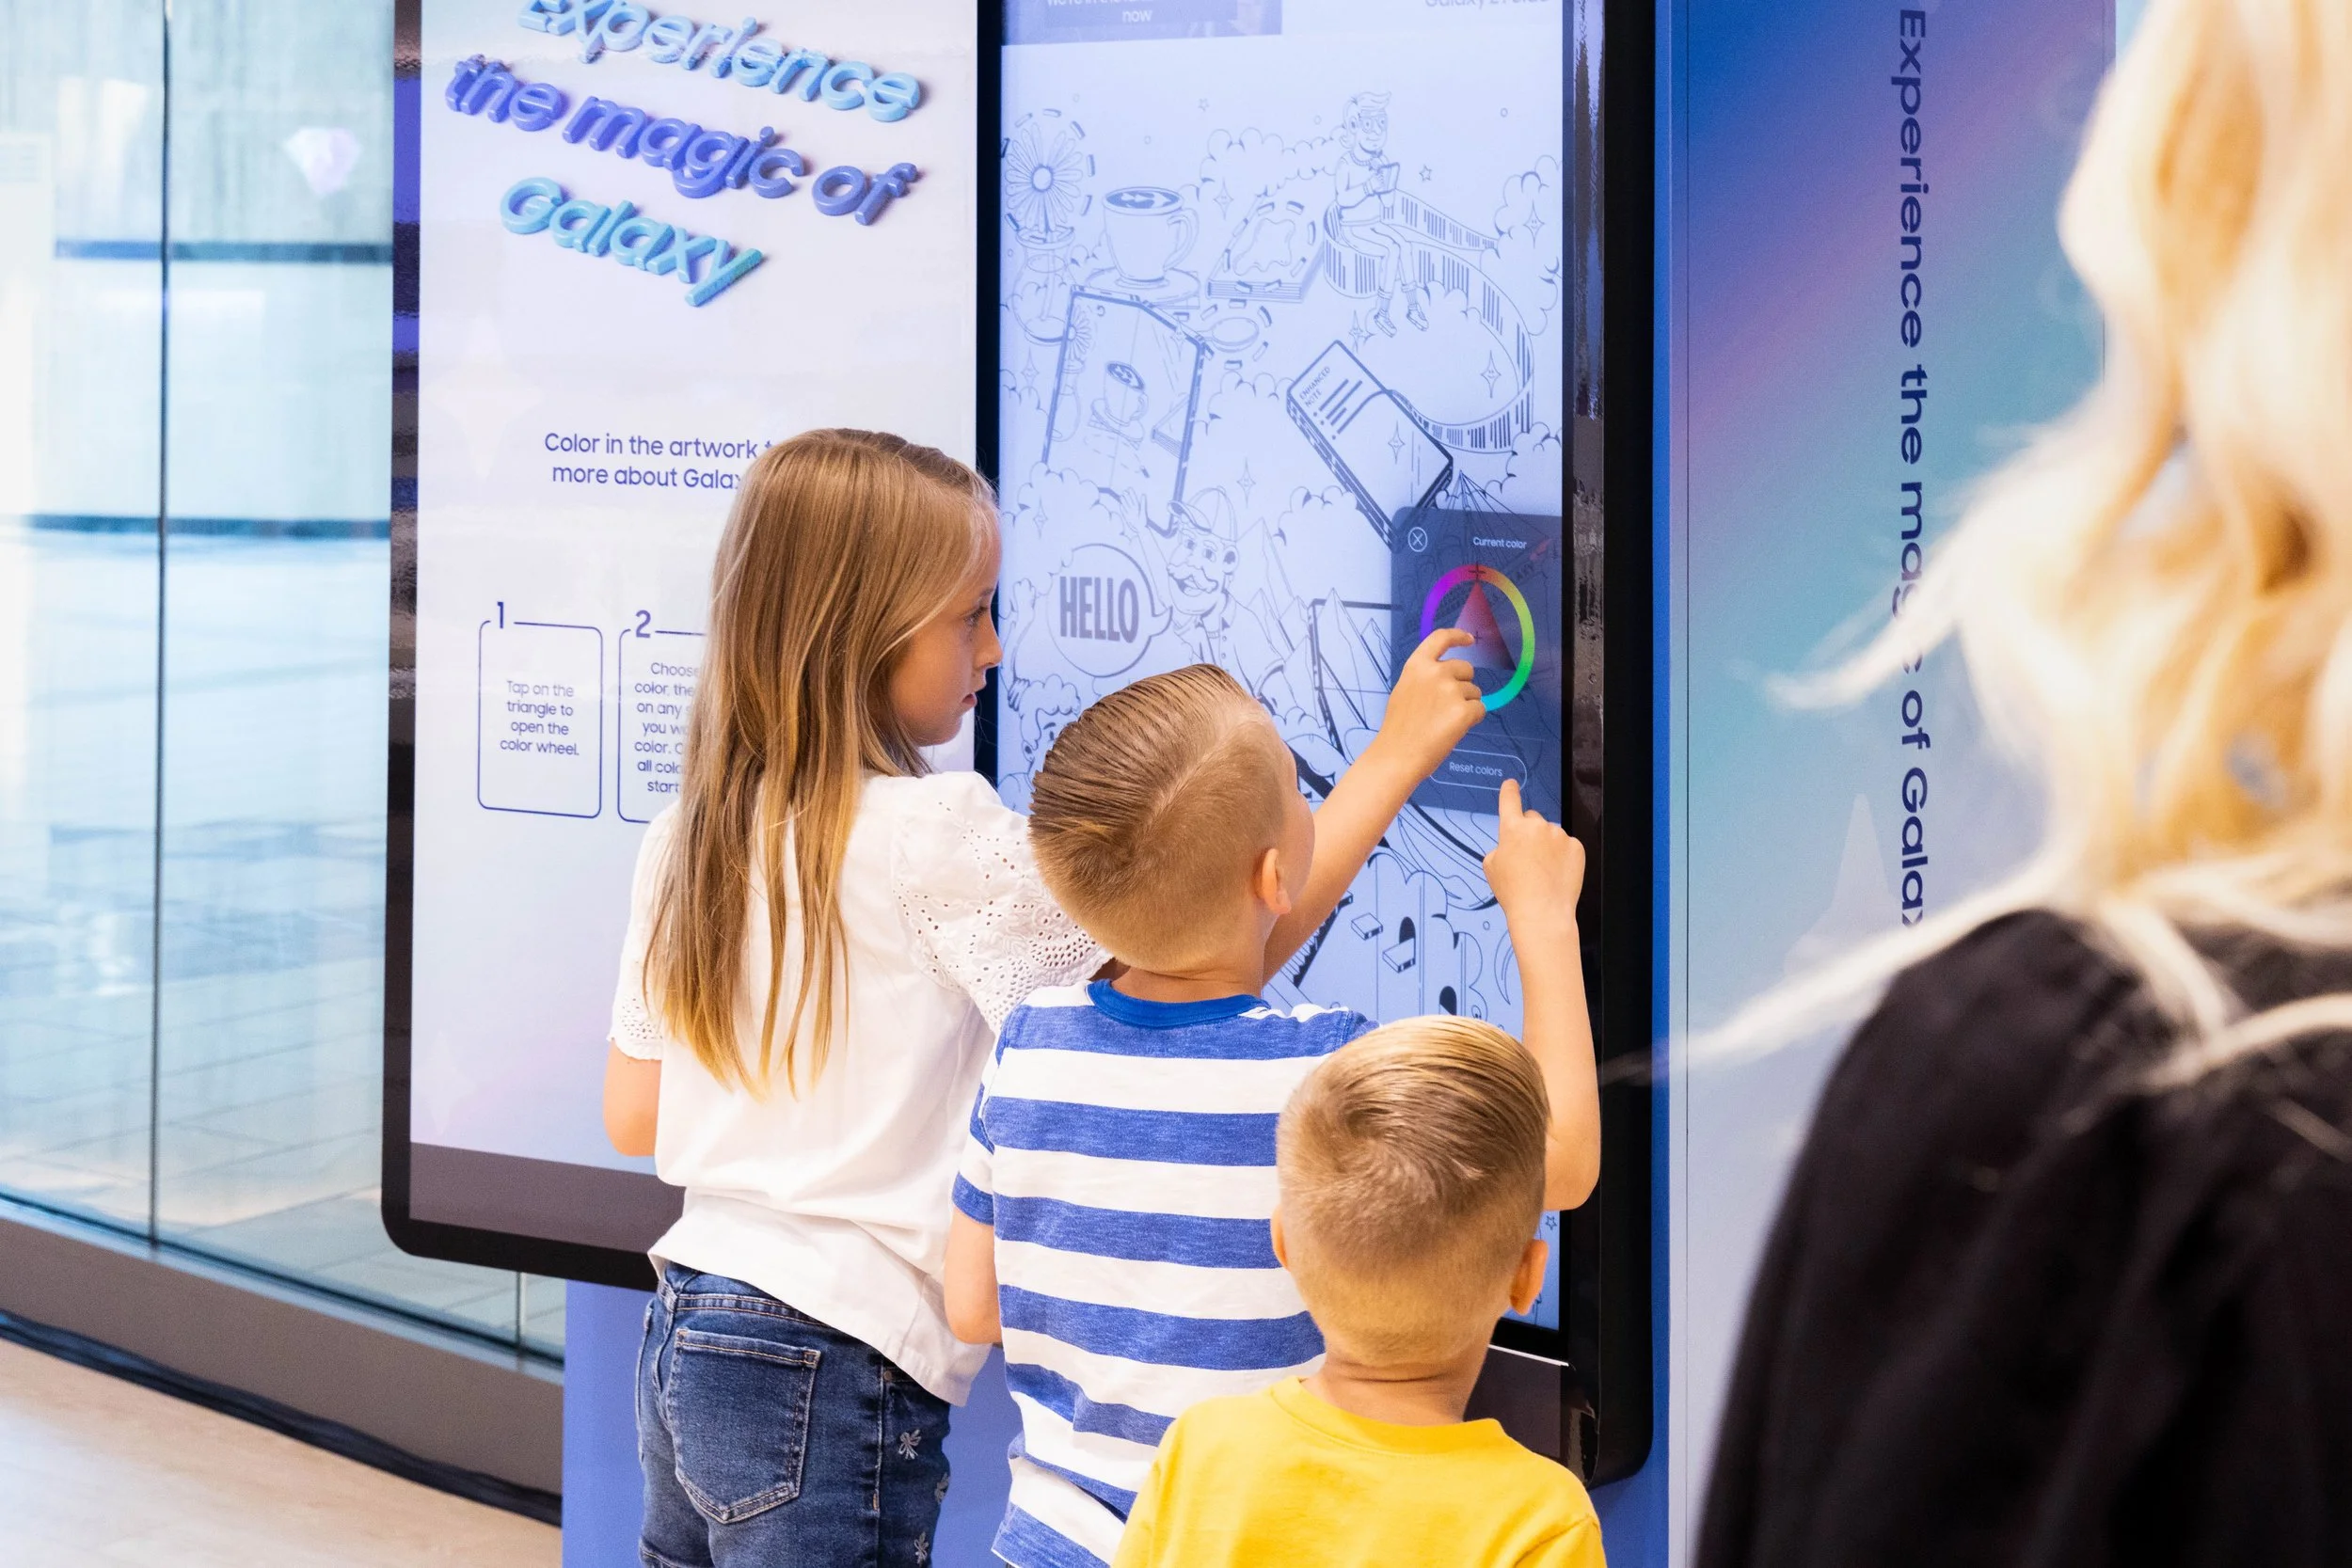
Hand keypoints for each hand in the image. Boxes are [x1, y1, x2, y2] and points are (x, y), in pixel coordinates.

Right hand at [1366, 628, 1485, 780]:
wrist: (1397, 756)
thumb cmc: (1399, 728)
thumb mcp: (1405, 690)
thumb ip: (1425, 678)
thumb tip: (1448, 675)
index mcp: (1417, 665)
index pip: (1441, 638)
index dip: (1457, 636)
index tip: (1468, 640)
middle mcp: (1436, 672)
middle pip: (1466, 669)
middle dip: (1463, 685)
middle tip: (1446, 707)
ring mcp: (1451, 691)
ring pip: (1475, 692)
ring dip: (1466, 705)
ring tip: (1444, 722)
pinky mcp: (1464, 711)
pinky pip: (1480, 710)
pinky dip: (1471, 720)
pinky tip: (1453, 730)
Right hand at [1483, 779, 1584, 926]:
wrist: (1542, 911)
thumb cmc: (1514, 892)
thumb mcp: (1491, 867)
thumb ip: (1500, 847)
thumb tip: (1510, 844)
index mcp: (1512, 829)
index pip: (1509, 801)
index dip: (1509, 791)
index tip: (1510, 784)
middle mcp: (1537, 826)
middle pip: (1532, 819)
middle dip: (1529, 832)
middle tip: (1527, 857)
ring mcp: (1559, 835)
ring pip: (1551, 834)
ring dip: (1547, 846)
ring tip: (1542, 872)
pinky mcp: (1576, 846)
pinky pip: (1566, 846)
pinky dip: (1562, 856)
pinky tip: (1555, 873)